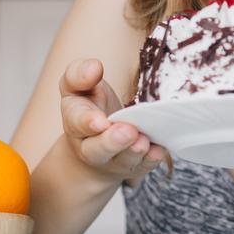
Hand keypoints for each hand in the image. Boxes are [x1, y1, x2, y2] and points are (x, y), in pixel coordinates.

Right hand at [59, 58, 166, 187]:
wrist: (97, 141)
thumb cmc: (91, 106)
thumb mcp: (78, 87)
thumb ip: (79, 74)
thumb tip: (94, 67)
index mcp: (75, 122)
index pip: (77, 122)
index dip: (88, 122)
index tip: (100, 121)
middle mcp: (91, 146)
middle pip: (98, 150)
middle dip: (112, 142)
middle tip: (127, 131)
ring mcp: (114, 160)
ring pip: (123, 160)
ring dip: (134, 152)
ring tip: (143, 142)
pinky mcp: (135, 166)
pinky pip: (144, 166)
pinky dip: (152, 159)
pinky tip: (158, 151)